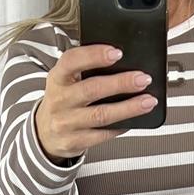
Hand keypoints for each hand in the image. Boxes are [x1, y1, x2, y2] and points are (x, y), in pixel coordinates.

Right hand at [34, 43, 157, 160]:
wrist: (45, 133)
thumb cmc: (64, 100)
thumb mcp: (66, 81)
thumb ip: (86, 70)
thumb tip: (124, 63)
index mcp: (57, 78)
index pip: (71, 61)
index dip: (94, 55)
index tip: (117, 53)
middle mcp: (59, 100)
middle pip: (91, 89)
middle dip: (120, 83)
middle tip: (143, 78)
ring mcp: (65, 123)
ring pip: (101, 115)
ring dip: (128, 108)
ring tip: (148, 101)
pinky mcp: (74, 141)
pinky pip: (102, 134)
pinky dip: (121, 126)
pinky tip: (135, 120)